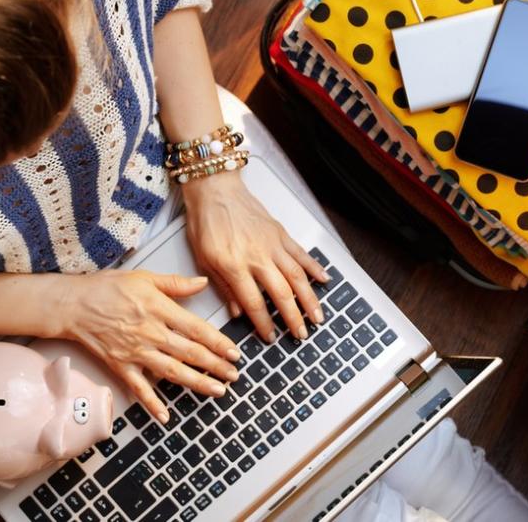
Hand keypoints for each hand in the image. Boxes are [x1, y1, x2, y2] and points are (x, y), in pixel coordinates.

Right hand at [55, 270, 240, 422]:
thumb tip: (203, 282)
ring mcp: (135, 352)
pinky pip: (139, 388)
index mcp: (159, 309)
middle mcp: (150, 332)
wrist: (73, 304)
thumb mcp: (144, 277)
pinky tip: (166, 416)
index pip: (196, 329)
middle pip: (190, 353)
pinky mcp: (120, 366)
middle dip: (216, 366)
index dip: (218, 343)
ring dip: (198, 383)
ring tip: (217, 391)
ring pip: (173, 372)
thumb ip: (176, 283)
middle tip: (234, 375)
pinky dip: (152, 404)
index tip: (234, 352)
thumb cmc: (106, 288)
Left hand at [182, 172, 330, 342]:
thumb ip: (223, 288)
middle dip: (293, 318)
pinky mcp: (280, 233)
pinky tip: (324, 280)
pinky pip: (301, 254)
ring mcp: (272, 244)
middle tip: (301, 335)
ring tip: (317, 317)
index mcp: (234, 266)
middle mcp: (257, 256)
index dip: (264, 324)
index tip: (271, 337)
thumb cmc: (205, 222)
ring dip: (310, 299)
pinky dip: (315, 267)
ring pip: (297, 276)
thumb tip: (237, 312)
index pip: (254, 303)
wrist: (214, 189)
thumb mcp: (203, 260)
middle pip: (282, 294)